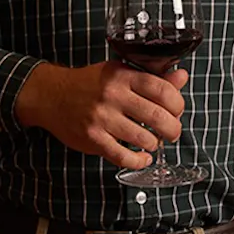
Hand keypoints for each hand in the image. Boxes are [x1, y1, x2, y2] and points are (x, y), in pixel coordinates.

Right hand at [15, 61, 188, 169]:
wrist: (51, 95)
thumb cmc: (89, 84)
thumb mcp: (120, 72)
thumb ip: (152, 77)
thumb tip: (182, 76)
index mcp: (122, 76)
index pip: (162, 89)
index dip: (177, 103)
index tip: (177, 110)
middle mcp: (113, 96)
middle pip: (157, 115)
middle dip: (172, 128)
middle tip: (172, 132)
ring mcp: (102, 118)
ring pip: (143, 138)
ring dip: (154, 144)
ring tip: (151, 141)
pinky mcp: (93, 138)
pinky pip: (123, 156)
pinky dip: (138, 160)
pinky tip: (141, 157)